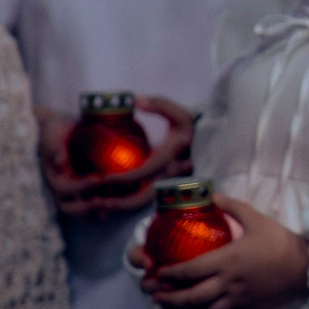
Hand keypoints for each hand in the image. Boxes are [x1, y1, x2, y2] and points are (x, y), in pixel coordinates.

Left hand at [43, 97, 197, 218]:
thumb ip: (160, 104)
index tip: (105, 178)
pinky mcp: (164, 189)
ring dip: (122, 207)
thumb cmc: (193, 128)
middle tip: (98, 202)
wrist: (211, 143)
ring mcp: (167, 185)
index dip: (125, 179)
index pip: (145, 173)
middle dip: (120, 203)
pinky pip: (145, 201)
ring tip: (101, 206)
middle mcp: (169, 176)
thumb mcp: (181, 114)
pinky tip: (112, 202)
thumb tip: (136, 101)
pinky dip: (128, 204)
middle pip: (144, 198)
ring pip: (144, 203)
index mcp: (170, 158)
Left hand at [136, 194, 300, 308]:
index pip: (190, 271)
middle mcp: (228, 283)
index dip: (170, 275)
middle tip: (154, 295)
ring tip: (169, 307)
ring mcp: (237, 300)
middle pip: (191, 297)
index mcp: (227, 260)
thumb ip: (233, 208)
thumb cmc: (281, 243)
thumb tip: (213, 195)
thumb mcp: (258, 219)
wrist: (307, 269)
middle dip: (169, 298)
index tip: (158, 274)